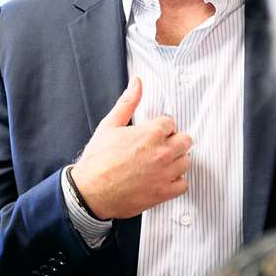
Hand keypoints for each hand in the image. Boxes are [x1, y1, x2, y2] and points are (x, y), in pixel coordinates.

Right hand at [69, 77, 192, 219]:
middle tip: (158, 147)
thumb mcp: (109, 126)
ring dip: (176, 161)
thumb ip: (127, 103)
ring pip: (186, 161)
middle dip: (173, 141)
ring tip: (159, 163)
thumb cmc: (97, 161)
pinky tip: (162, 179)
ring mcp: (165, 174)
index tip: (152, 134)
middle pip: (185, 140)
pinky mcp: (164, 192)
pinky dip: (176, 181)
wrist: (90, 192)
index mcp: (151, 133)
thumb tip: (137, 82)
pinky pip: (183, 184)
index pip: (171, 123)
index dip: (161, 128)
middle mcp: (162, 153)